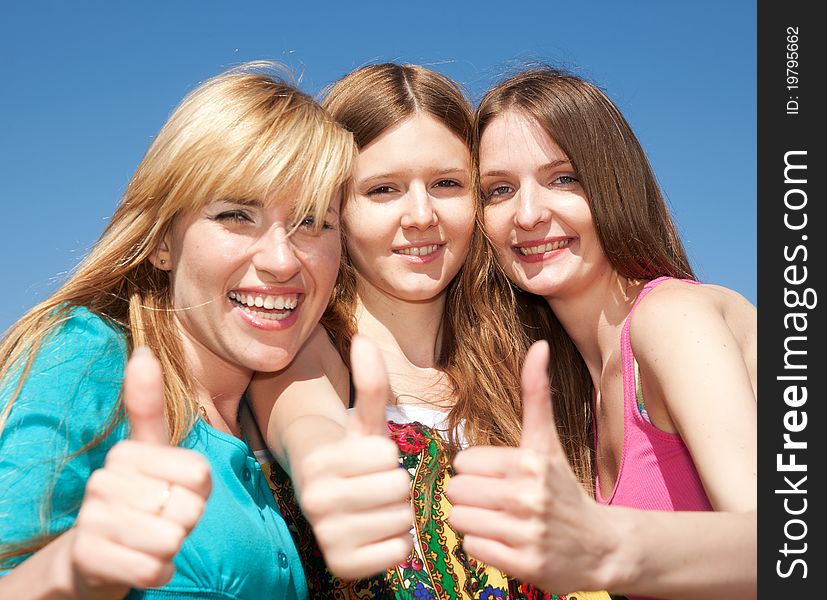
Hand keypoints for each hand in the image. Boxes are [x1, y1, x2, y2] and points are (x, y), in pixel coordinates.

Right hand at [68, 347, 211, 594]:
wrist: (91, 556)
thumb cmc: (136, 497)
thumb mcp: (149, 452)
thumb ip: (149, 407)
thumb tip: (142, 350)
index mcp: (127, 452)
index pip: (200, 473)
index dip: (199, 491)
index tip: (175, 491)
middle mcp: (104, 481)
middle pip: (189, 508)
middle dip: (184, 522)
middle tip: (159, 520)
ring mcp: (93, 520)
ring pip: (171, 539)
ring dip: (170, 548)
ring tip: (150, 541)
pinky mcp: (88, 559)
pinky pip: (153, 569)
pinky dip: (158, 572)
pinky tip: (141, 562)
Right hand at [297, 334, 412, 579]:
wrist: (328, 497)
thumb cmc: (352, 453)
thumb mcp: (363, 419)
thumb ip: (368, 381)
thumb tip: (364, 338)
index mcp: (320, 462)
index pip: (389, 457)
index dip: (387, 456)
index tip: (367, 461)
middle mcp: (315, 502)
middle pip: (398, 488)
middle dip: (394, 485)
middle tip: (373, 486)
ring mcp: (326, 538)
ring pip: (401, 519)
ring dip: (397, 513)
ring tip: (373, 507)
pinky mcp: (342, 567)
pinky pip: (399, 551)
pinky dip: (396, 542)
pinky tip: (374, 532)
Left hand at [446, 341, 614, 594]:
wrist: (602, 547)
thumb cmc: (563, 488)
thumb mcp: (548, 440)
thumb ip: (537, 393)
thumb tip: (539, 345)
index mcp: (530, 461)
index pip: (462, 462)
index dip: (475, 471)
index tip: (497, 477)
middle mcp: (528, 495)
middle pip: (456, 490)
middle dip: (470, 496)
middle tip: (496, 502)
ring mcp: (527, 531)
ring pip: (459, 519)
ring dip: (473, 521)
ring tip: (499, 521)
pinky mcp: (524, 563)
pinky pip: (472, 547)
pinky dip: (483, 546)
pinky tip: (505, 542)